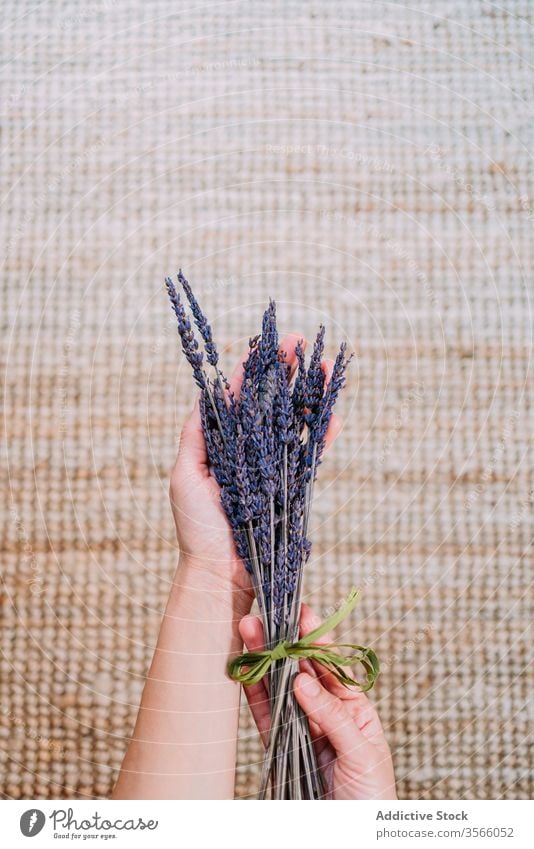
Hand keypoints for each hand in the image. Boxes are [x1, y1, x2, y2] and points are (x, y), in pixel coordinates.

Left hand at [169, 334, 342, 606]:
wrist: (220, 573)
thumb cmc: (196, 528)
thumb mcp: (185, 476)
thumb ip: (195, 436)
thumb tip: (204, 396)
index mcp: (222, 443)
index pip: (238, 397)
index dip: (252, 370)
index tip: (265, 344)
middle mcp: (250, 449)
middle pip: (271, 401)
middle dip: (285, 370)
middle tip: (299, 342)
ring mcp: (273, 466)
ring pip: (294, 420)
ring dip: (310, 393)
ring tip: (324, 366)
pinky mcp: (292, 486)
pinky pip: (311, 454)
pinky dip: (324, 434)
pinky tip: (334, 414)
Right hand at [239, 605, 396, 799]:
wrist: (354, 837)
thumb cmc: (373, 798)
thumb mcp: (362, 753)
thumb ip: (331, 716)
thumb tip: (302, 681)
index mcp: (354, 708)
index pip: (331, 666)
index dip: (316, 638)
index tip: (302, 613)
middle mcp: (326, 712)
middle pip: (300, 670)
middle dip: (282, 642)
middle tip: (264, 615)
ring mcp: (302, 728)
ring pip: (278, 688)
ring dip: (263, 660)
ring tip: (247, 631)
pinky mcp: (282, 749)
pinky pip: (265, 718)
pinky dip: (253, 695)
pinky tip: (243, 671)